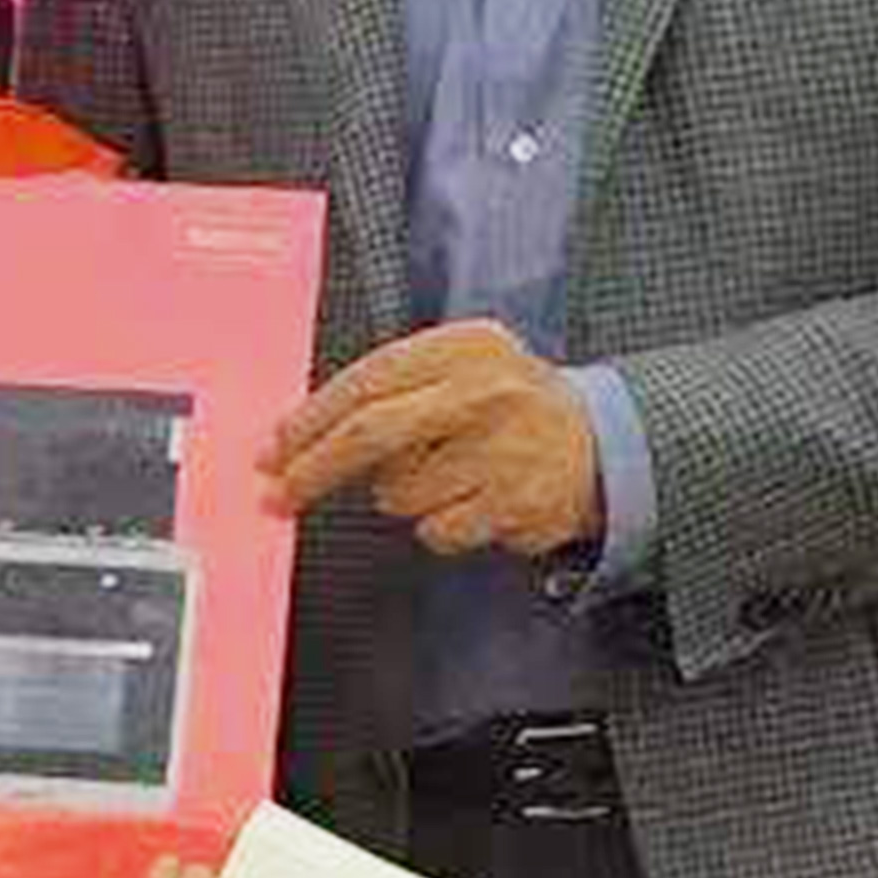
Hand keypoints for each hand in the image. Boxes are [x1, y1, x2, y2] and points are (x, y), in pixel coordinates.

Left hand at [268, 322, 603, 559]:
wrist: (603, 443)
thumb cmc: (510, 405)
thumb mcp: (461, 367)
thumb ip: (393, 386)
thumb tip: (302, 432)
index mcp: (464, 347)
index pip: (366, 380)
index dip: (311, 419)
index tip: (274, 449)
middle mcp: (485, 392)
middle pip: (371, 434)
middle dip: (314, 468)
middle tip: (279, 492)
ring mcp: (503, 451)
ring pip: (398, 492)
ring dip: (398, 495)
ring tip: (442, 475)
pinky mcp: (515, 504)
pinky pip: (436, 530)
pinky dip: (438, 525)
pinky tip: (471, 500)